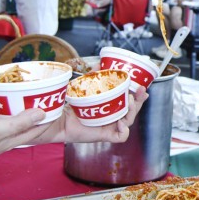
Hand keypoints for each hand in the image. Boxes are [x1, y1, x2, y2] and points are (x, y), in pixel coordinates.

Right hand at [0, 92, 50, 161]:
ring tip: (12, 92)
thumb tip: (42, 114)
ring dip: (5, 105)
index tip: (54, 111)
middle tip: (35, 97)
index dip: (44, 123)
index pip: (32, 133)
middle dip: (27, 112)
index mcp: (7, 142)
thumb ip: (20, 122)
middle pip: (18, 124)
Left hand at [25, 86, 147, 144]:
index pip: (129, 101)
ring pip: (129, 121)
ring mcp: (109, 127)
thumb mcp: (84, 87)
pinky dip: (124, 130)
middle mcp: (112, 117)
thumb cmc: (69, 105)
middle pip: (133, 110)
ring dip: (132, 111)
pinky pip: (121, 136)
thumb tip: (99, 62)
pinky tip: (120, 122)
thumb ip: (93, 76)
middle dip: (139, 101)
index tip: (141, 86)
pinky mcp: (104, 136)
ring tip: (129, 102)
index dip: (138, 95)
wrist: (57, 120)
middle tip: (140, 91)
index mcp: (111, 106)